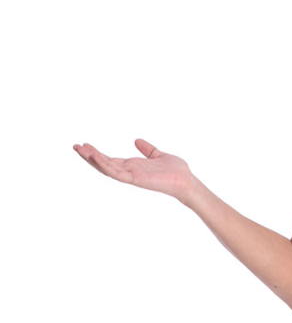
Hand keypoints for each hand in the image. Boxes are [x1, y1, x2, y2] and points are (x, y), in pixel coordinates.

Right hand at [73, 138, 195, 203]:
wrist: (186, 181)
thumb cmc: (176, 171)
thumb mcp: (158, 155)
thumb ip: (148, 149)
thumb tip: (137, 140)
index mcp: (133, 166)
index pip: (110, 160)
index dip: (97, 153)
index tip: (85, 145)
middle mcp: (130, 172)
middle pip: (104, 164)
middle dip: (89, 156)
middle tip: (74, 146)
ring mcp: (131, 176)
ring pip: (106, 168)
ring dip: (92, 159)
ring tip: (79, 150)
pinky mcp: (135, 179)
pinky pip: (116, 173)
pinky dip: (105, 165)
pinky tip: (94, 156)